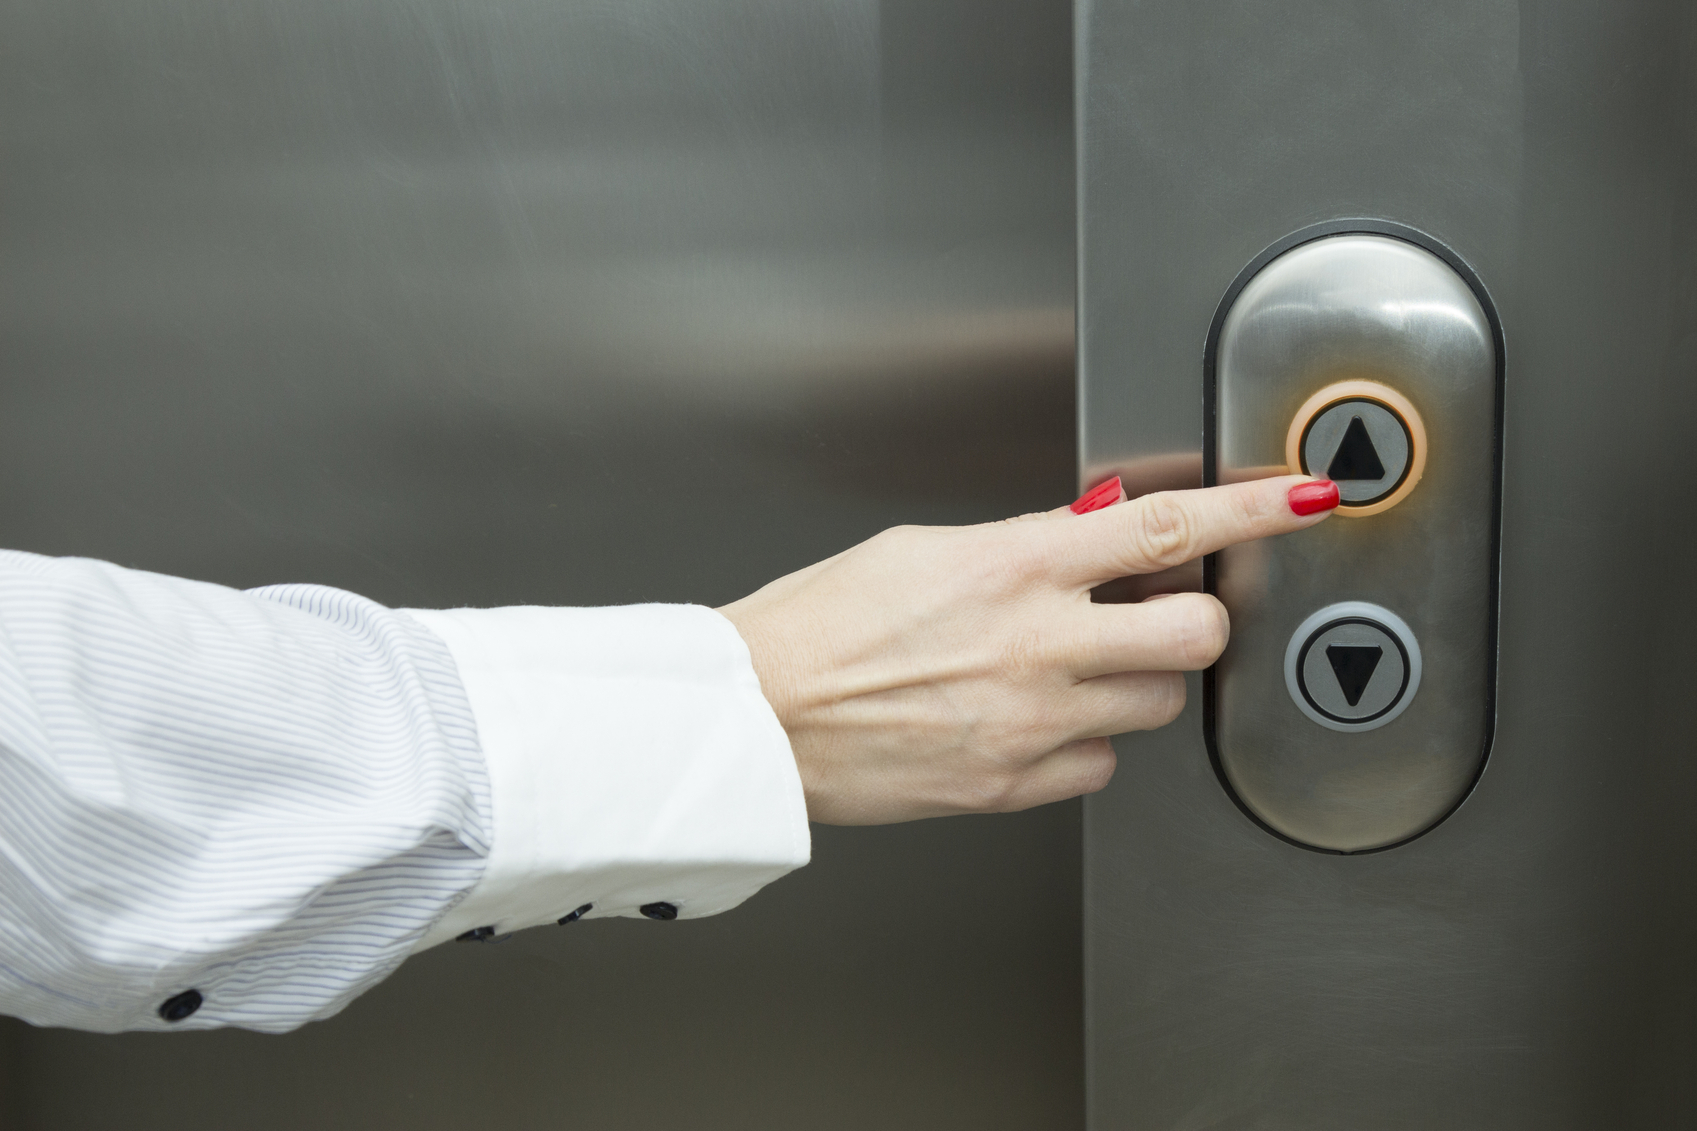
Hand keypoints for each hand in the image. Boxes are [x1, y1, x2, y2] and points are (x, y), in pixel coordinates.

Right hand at [717, 475, 1338, 824]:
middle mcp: (1038, 642)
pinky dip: (1084, 745)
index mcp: (1013, 564)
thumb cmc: (819, 626)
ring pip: (1159, 706)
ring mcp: (1033, 720)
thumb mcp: (923, 550)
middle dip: (1196, 617)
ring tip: (1073, 671)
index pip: (1164, 526)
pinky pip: (1100, 768)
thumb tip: (1084, 541)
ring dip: (1137, 683)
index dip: (1250, 508)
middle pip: (1196, 629)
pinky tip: (1031, 723)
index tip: (1300, 497)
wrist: (760, 716)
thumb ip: (1020, 547)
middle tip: (1167, 613)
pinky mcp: (1016, 785)